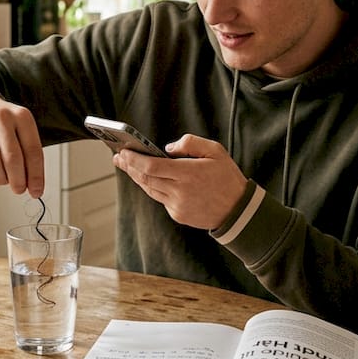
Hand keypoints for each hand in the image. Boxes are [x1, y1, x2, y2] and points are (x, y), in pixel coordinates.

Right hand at [0, 92, 44, 197]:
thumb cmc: (2, 122)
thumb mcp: (20, 127)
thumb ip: (28, 152)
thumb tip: (33, 185)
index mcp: (22, 116)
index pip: (33, 151)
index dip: (36, 176)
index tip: (36, 192)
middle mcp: (1, 117)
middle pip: (13, 159)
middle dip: (18, 181)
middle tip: (19, 189)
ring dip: (0, 180)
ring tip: (3, 180)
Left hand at [112, 134, 246, 229]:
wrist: (238, 211)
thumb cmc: (227, 178)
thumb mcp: (216, 151)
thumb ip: (191, 143)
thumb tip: (168, 147)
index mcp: (188, 173)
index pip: (151, 166)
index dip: (134, 159)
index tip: (123, 151)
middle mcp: (179, 191)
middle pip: (145, 178)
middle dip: (130, 166)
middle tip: (119, 157)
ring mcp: (177, 205)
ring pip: (149, 189)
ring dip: (137, 177)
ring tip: (128, 166)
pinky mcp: (178, 214)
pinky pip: (160, 198)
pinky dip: (152, 187)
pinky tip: (147, 179)